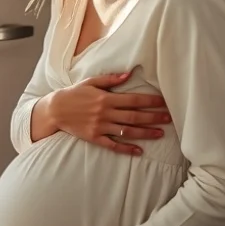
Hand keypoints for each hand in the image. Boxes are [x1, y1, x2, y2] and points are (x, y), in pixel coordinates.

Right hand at [49, 72, 170, 154]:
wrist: (56, 109)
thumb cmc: (74, 93)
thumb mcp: (91, 82)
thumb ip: (110, 79)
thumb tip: (129, 74)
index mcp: (105, 98)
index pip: (133, 100)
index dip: (150, 101)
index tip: (164, 102)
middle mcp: (105, 113)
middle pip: (134, 116)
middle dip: (153, 117)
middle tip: (169, 118)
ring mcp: (100, 126)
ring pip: (127, 131)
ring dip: (145, 133)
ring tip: (160, 134)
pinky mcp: (94, 138)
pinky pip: (113, 145)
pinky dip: (126, 149)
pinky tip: (139, 151)